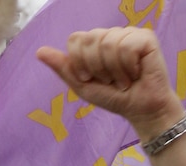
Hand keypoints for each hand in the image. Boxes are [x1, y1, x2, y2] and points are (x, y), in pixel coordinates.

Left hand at [36, 27, 184, 139]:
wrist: (141, 110)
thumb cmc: (115, 98)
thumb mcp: (83, 86)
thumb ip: (63, 68)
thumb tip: (39, 52)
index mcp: (95, 43)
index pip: (75, 39)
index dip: (80, 62)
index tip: (91, 78)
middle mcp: (111, 34)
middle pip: (90, 39)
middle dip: (97, 67)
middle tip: (110, 80)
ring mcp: (129, 34)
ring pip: (108, 43)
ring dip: (114, 70)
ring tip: (124, 79)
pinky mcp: (146, 38)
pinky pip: (127, 47)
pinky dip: (128, 67)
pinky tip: (136, 73)